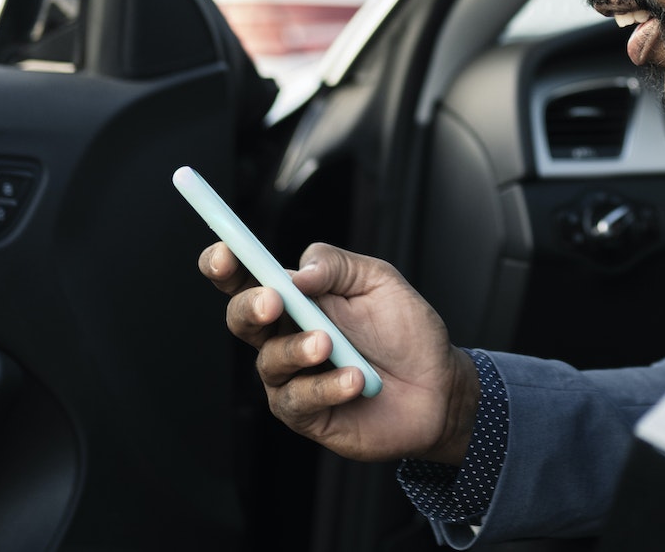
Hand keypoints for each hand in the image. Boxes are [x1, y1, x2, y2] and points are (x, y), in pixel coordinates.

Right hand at [199, 241, 478, 463]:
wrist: (439, 387)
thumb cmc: (405, 331)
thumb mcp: (379, 281)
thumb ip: (337, 266)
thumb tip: (298, 272)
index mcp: (296, 297)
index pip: (247, 277)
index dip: (226, 264)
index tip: (225, 251)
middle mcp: (285, 336)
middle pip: (242, 319)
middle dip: (250, 307)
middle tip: (274, 301)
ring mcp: (292, 377)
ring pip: (270, 361)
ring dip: (298, 349)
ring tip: (330, 344)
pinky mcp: (306, 414)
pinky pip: (299, 400)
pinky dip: (327, 386)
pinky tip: (356, 379)